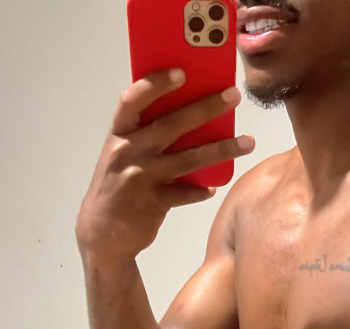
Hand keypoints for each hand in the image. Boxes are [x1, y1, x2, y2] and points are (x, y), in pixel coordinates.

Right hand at [75, 70, 254, 260]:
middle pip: (172, 124)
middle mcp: (128, 152)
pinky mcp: (154, 203)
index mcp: (119, 134)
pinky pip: (186, 193)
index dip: (156, 84)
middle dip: (206, 107)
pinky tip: (212, 189)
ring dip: (222, 149)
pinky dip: (201, 191)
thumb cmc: (116, 187)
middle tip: (233, 96)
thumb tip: (187, 116)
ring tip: (247, 142)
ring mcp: (141, 178)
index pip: (133, 100)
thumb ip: (144, 136)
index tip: (181, 72)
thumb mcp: (121, 156)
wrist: (101, 234)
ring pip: (189, 159)